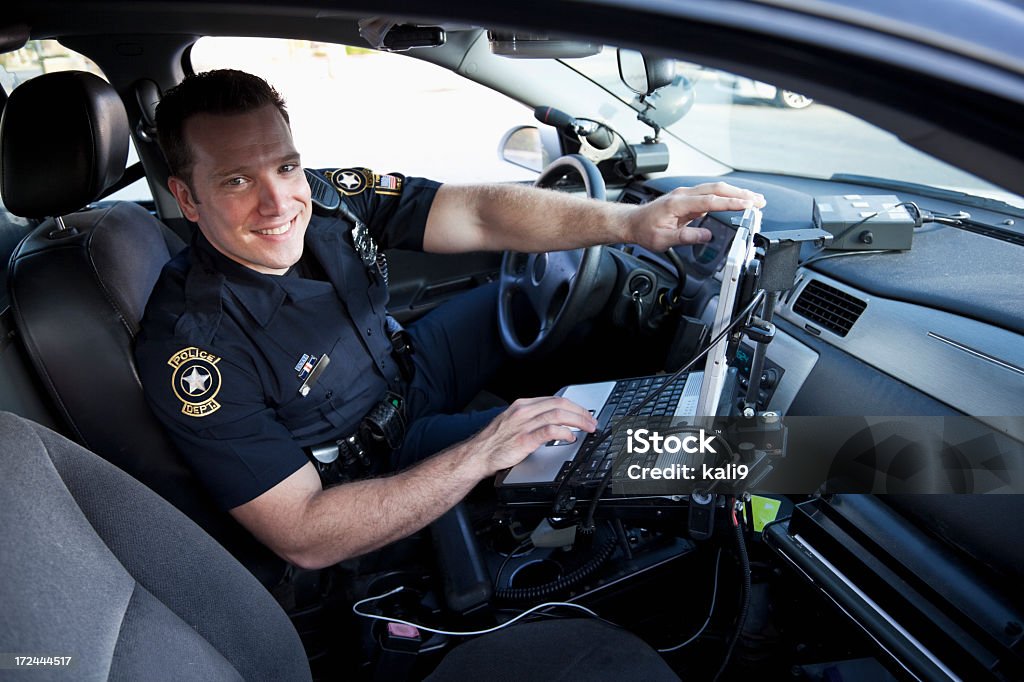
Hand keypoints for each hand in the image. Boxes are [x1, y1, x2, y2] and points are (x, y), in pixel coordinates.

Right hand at [463, 396, 597, 475]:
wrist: (477, 455)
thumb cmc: (494, 442)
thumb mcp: (513, 422)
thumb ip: (532, 419)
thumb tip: (553, 422)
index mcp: (522, 405)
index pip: (555, 399)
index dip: (574, 406)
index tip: (584, 413)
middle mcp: (524, 411)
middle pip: (560, 404)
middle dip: (581, 412)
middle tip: (592, 421)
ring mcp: (524, 424)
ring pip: (558, 414)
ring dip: (578, 420)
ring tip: (588, 428)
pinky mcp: (524, 439)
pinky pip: (549, 431)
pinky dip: (564, 432)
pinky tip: (571, 437)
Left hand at [626, 182, 765, 250]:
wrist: (632, 222)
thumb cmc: (645, 230)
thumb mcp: (663, 240)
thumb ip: (686, 237)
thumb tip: (707, 236)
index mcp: (678, 203)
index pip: (710, 201)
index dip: (731, 203)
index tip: (748, 205)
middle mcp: (683, 195)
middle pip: (717, 189)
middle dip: (740, 194)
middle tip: (759, 201)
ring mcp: (686, 194)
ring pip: (715, 189)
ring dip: (736, 193)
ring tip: (754, 199)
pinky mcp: (688, 198)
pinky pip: (710, 194)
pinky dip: (726, 196)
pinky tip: (737, 200)